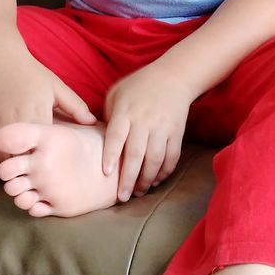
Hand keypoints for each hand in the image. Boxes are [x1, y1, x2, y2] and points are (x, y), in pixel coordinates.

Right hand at [0, 52, 96, 169]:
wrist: (1, 60)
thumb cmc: (33, 74)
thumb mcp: (57, 87)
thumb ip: (76, 106)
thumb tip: (93, 123)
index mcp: (38, 113)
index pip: (42, 148)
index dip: (47, 161)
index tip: (53, 166)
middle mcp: (15, 121)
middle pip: (21, 157)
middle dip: (28, 167)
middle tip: (36, 172)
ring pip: (1, 158)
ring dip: (11, 166)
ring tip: (22, 168)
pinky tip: (3, 160)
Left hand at [102, 64, 193, 201]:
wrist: (174, 76)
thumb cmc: (139, 85)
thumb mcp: (117, 93)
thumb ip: (107, 116)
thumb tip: (98, 140)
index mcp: (126, 111)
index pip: (116, 136)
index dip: (110, 155)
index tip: (105, 174)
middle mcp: (144, 121)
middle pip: (136, 153)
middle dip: (128, 178)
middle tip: (121, 197)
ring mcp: (162, 127)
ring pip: (155, 158)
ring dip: (147, 179)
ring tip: (138, 192)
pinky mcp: (177, 132)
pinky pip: (172, 156)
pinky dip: (165, 171)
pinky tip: (156, 181)